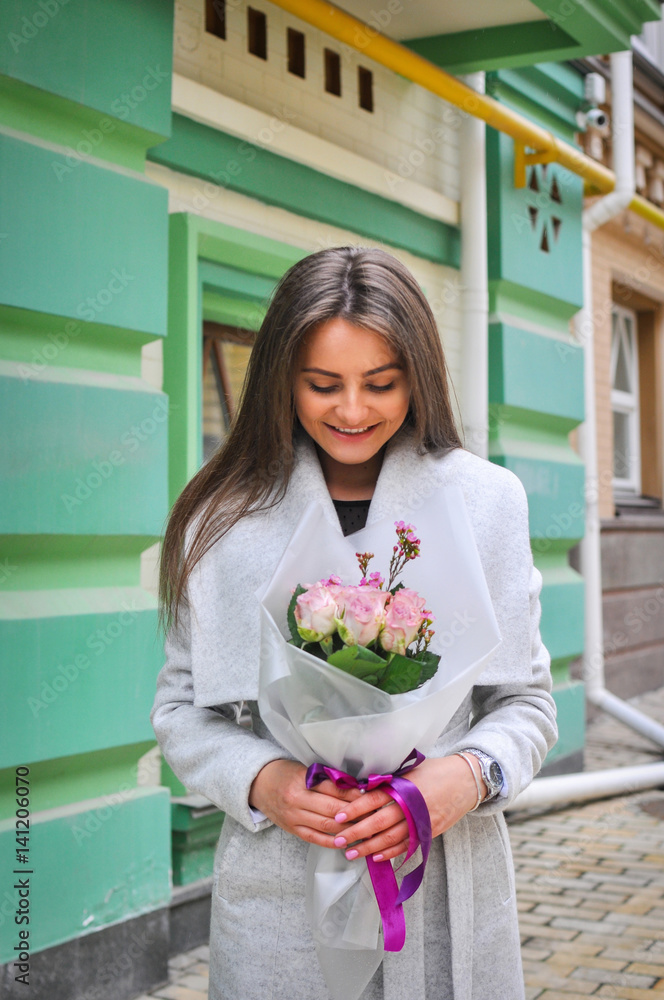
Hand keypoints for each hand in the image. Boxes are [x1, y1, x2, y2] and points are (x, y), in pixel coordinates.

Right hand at [249, 759, 362, 847]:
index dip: (354, 793)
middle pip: (333, 809)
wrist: (259, 784)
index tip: (371, 796)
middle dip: (356, 813)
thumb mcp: (304, 770)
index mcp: (302, 781)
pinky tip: (345, 841)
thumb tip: (355, 787)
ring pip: (326, 826)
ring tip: (365, 829)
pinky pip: (315, 838)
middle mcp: (297, 800)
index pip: (334, 788)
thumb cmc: (286, 773)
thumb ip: (326, 779)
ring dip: (348, 829)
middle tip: (374, 815)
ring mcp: (294, 817)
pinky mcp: (292, 829)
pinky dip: (331, 841)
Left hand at [329, 755, 486, 862]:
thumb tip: (362, 788)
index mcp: (404, 787)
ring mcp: (421, 822)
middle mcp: (411, 806)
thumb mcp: (410, 770)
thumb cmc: (435, 771)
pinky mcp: (429, 833)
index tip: (338, 816)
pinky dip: (390, 853)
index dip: (354, 809)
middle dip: (356, 833)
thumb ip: (390, 781)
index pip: (373, 799)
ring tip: (352, 854)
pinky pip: (406, 846)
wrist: (466, 781)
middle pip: (378, 823)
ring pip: (390, 839)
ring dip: (369, 848)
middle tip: (339, 840)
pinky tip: (376, 857)